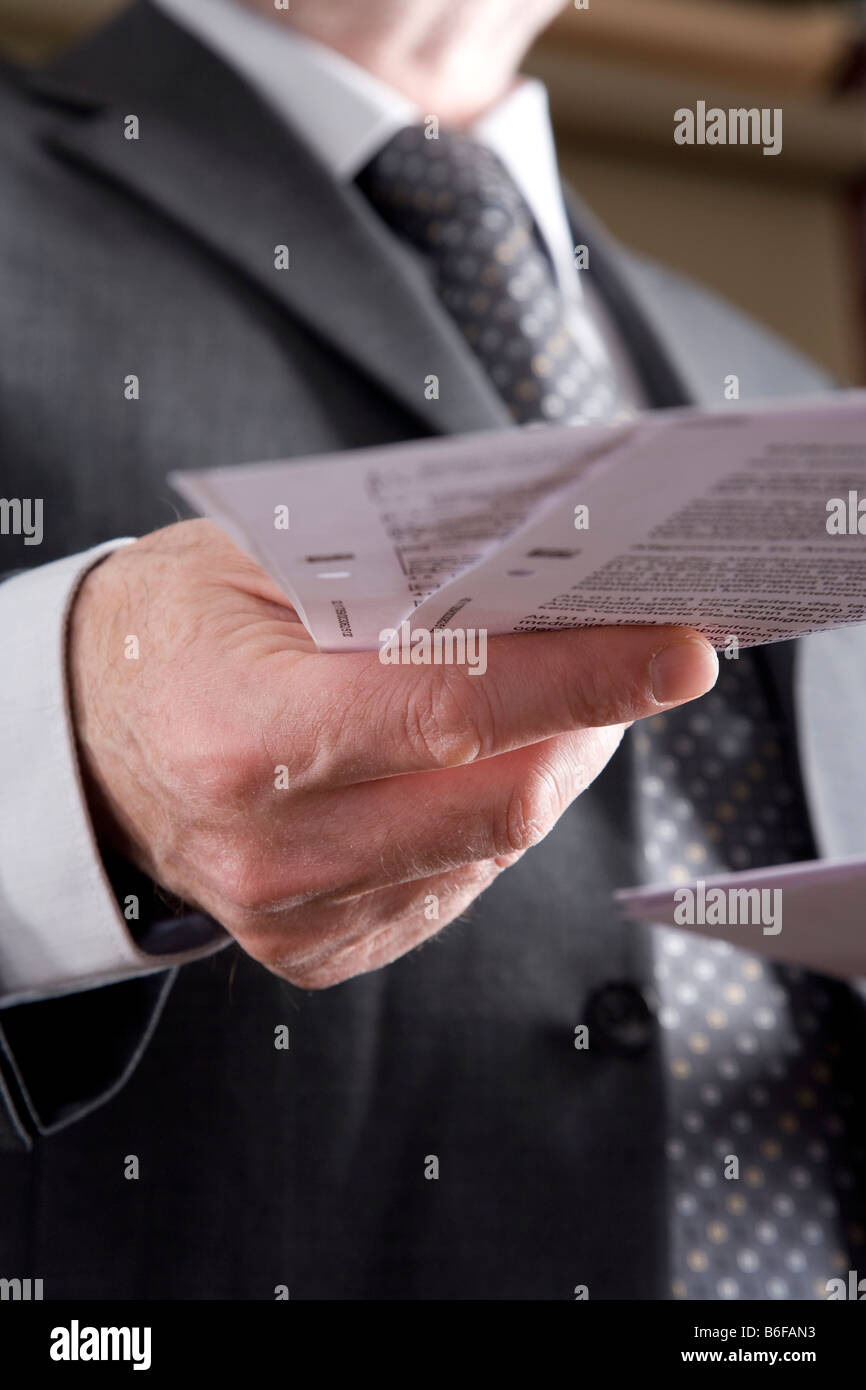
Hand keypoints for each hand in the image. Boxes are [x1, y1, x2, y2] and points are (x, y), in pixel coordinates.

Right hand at [68, 521, 717, 987]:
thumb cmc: (181, 631)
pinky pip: (458, 883)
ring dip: (549, 765)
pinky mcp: (320, 948)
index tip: (679, 652)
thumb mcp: (264, 565)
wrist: (94, 738)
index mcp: (243, 730)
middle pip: (498, 799)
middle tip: (634, 654)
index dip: (582, 678)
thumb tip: (551, 592)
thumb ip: (399, 583)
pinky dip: (492, 816)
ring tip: (556, 696)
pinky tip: (474, 762)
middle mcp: (269, 846)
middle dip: (589, 720)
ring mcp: (295, 914)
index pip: (453, 707)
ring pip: (494, 847)